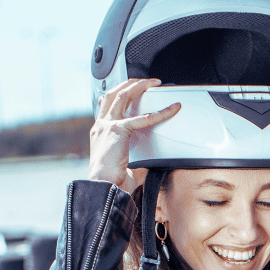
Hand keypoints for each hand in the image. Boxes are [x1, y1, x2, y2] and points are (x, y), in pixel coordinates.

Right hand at [88, 78, 180, 193]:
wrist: (103, 187)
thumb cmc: (111, 183)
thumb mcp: (125, 168)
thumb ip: (138, 162)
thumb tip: (153, 166)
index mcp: (99, 133)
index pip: (105, 106)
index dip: (116, 96)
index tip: (126, 90)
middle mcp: (100, 126)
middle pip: (113, 94)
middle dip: (129, 84)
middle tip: (145, 82)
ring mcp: (107, 125)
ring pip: (123, 95)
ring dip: (139, 86)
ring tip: (153, 83)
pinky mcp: (118, 130)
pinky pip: (142, 118)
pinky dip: (159, 113)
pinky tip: (171, 109)